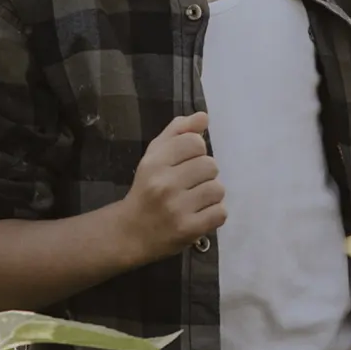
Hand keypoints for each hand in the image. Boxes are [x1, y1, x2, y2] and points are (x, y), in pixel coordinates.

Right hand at [120, 112, 226, 262]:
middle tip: (190, 185)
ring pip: (218, 189)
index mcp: (154, 162)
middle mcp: (164, 184)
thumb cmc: (147, 189)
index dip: (196, 151)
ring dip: (211, 195)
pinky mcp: (188, 229)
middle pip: (211, 165)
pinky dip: (214, 214)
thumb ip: (178, 132)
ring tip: (195, 200)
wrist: (130, 232)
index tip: (186, 163)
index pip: (195, 142)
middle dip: (205, 175)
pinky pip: (220, 213)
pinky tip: (199, 215)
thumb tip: (203, 117)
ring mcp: (176, 208)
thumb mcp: (154, 155)